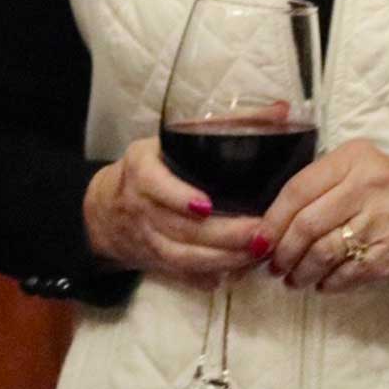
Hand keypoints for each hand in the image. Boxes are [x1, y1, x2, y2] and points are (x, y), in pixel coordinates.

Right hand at [82, 137, 264, 281]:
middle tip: (259, 233)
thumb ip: (225, 125)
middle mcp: (141, 208)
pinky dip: (212, 277)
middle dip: (221, 236)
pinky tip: (240, 271)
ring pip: (183, 259)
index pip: (155, 185)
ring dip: (222, 259)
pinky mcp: (158, 264)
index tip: (207, 205)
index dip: (178, 198)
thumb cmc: (154, 166)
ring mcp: (148, 240)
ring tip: (258, 253)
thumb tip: (281, 110)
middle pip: (179, 229)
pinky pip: (185, 277)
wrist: (108, 211)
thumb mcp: (174, 139)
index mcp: (142, 170)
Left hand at [259, 141, 388, 293]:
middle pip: (307, 225)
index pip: (298, 189)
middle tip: (275, 265)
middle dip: (284, 251)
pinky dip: (330, 283)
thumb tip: (274, 221)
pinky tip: (323, 284)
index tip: (260, 239)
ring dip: (302, 272)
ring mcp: (382, 221)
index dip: (273, 220)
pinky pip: (349, 273)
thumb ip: (322, 186)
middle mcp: (367, 187)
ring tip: (295, 279)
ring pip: (325, 253)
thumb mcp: (361, 166)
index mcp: (353, 160)